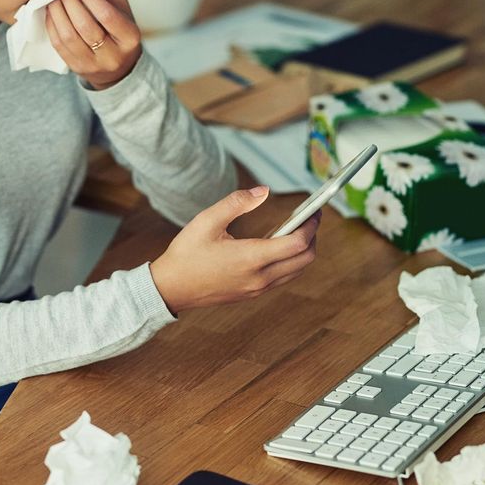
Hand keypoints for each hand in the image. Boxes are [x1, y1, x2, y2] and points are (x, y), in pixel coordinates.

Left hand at [44, 0, 142, 89]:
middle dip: (70, 1)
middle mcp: (112, 55)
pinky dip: (52, 24)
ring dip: (57, 12)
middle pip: (85, 26)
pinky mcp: (76, 68)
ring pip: (69, 36)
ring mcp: (93, 64)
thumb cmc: (120, 32)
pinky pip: (59, 45)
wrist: (118, 69)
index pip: (106, 14)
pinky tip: (50, 10)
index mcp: (129, 37)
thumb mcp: (123, 11)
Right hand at [149, 186, 320, 314]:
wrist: (170, 289)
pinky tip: (278, 245)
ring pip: (296, 271)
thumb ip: (236, 202)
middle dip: (313, 237)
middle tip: (310, 218)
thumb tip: (263, 191)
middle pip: (304, 259)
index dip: (311, 226)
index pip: (297, 244)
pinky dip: (289, 261)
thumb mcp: (207, 220)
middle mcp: (259, 278)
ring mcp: (257, 288)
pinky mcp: (252, 293)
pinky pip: (283, 278)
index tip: (314, 211)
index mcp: (251, 259)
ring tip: (296, 229)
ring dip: (303, 251)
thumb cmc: (186, 254)